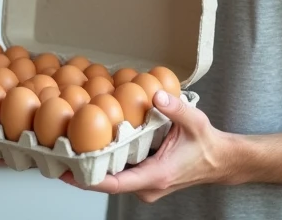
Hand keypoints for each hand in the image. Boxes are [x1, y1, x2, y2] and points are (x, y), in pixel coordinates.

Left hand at [61, 90, 236, 202]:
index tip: (68, 169)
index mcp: (156, 175)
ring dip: (94, 166)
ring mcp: (146, 186)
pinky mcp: (146, 180)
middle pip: (107, 183)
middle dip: (84, 170)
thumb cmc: (207, 144)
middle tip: (60, 152)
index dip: (88, 179)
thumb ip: (175, 108)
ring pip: (113, 180)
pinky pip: (121, 175)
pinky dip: (107, 163)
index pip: (114, 184)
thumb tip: (156, 94)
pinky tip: (94, 147)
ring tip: (71, 148)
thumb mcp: (194, 122)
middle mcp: (147, 186)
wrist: (221, 161)